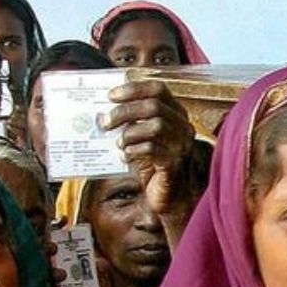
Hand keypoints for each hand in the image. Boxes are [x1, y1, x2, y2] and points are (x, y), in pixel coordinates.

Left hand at [106, 82, 195, 218]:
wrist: (165, 197)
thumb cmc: (151, 164)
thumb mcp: (140, 138)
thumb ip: (130, 122)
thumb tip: (104, 112)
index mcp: (176, 113)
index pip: (158, 90)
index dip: (133, 89)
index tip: (111, 96)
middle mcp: (183, 126)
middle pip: (154, 106)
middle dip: (124, 111)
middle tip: (104, 122)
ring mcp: (182, 145)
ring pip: (156, 126)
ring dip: (129, 133)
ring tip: (118, 143)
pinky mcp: (174, 164)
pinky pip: (152, 149)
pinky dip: (133, 151)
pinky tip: (125, 156)